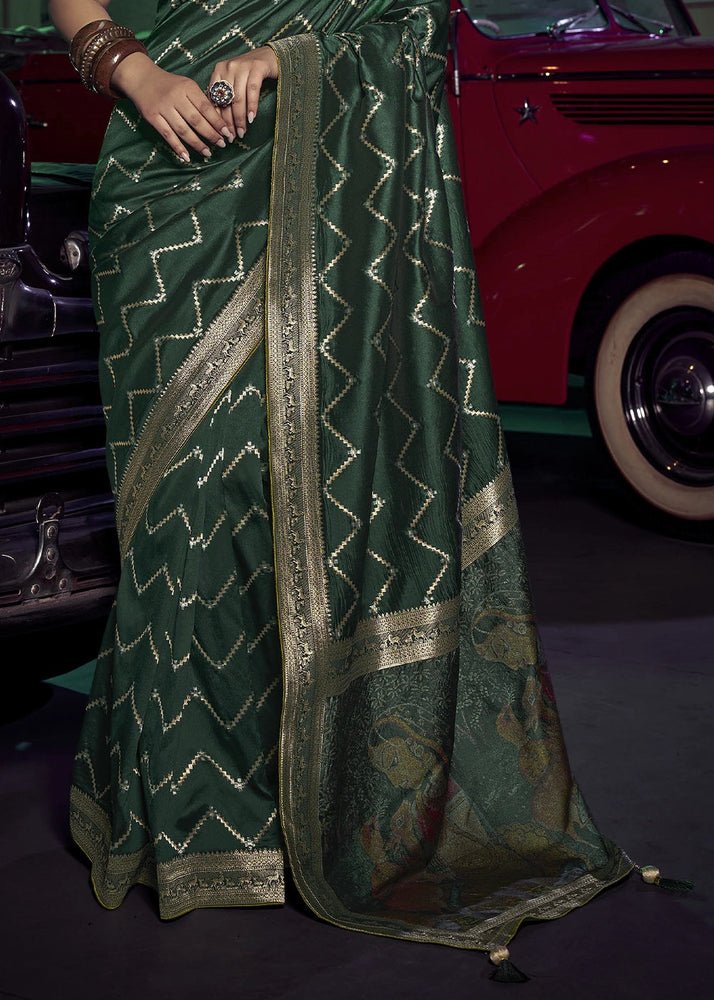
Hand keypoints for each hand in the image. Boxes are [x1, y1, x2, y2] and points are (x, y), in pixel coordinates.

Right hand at [112, 51, 234, 160]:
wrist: (141, 78)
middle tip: (221, 144)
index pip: (206, 107)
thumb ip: (199, 100)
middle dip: (211, 134)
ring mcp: (163, 107)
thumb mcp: (186, 85)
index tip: (227, 133)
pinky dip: (178, 147)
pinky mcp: (152, 117)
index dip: (217, 122)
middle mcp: (175, 97)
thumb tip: (217, 122)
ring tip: (208, 153)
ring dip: (197, 144)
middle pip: (196, 120)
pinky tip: (187, 157)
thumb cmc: (169, 84)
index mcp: (187, 87)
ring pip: (183, 130)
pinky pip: (167, 135)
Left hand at [207, 46, 278, 138]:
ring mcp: (242, 66)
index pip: (215, 98)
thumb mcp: (234, 82)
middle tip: (232, 137)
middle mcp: (228, 66)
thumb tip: (220, 122)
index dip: (218, 118)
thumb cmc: (250, 74)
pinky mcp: (256, 67)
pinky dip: (251, 106)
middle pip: (226, 100)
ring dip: (240, 118)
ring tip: (242, 132)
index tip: (221, 134)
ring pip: (238, 97)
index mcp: (219, 70)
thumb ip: (226, 95)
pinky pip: (252, 90)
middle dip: (228, 122)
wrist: (270, 56)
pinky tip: (252, 118)